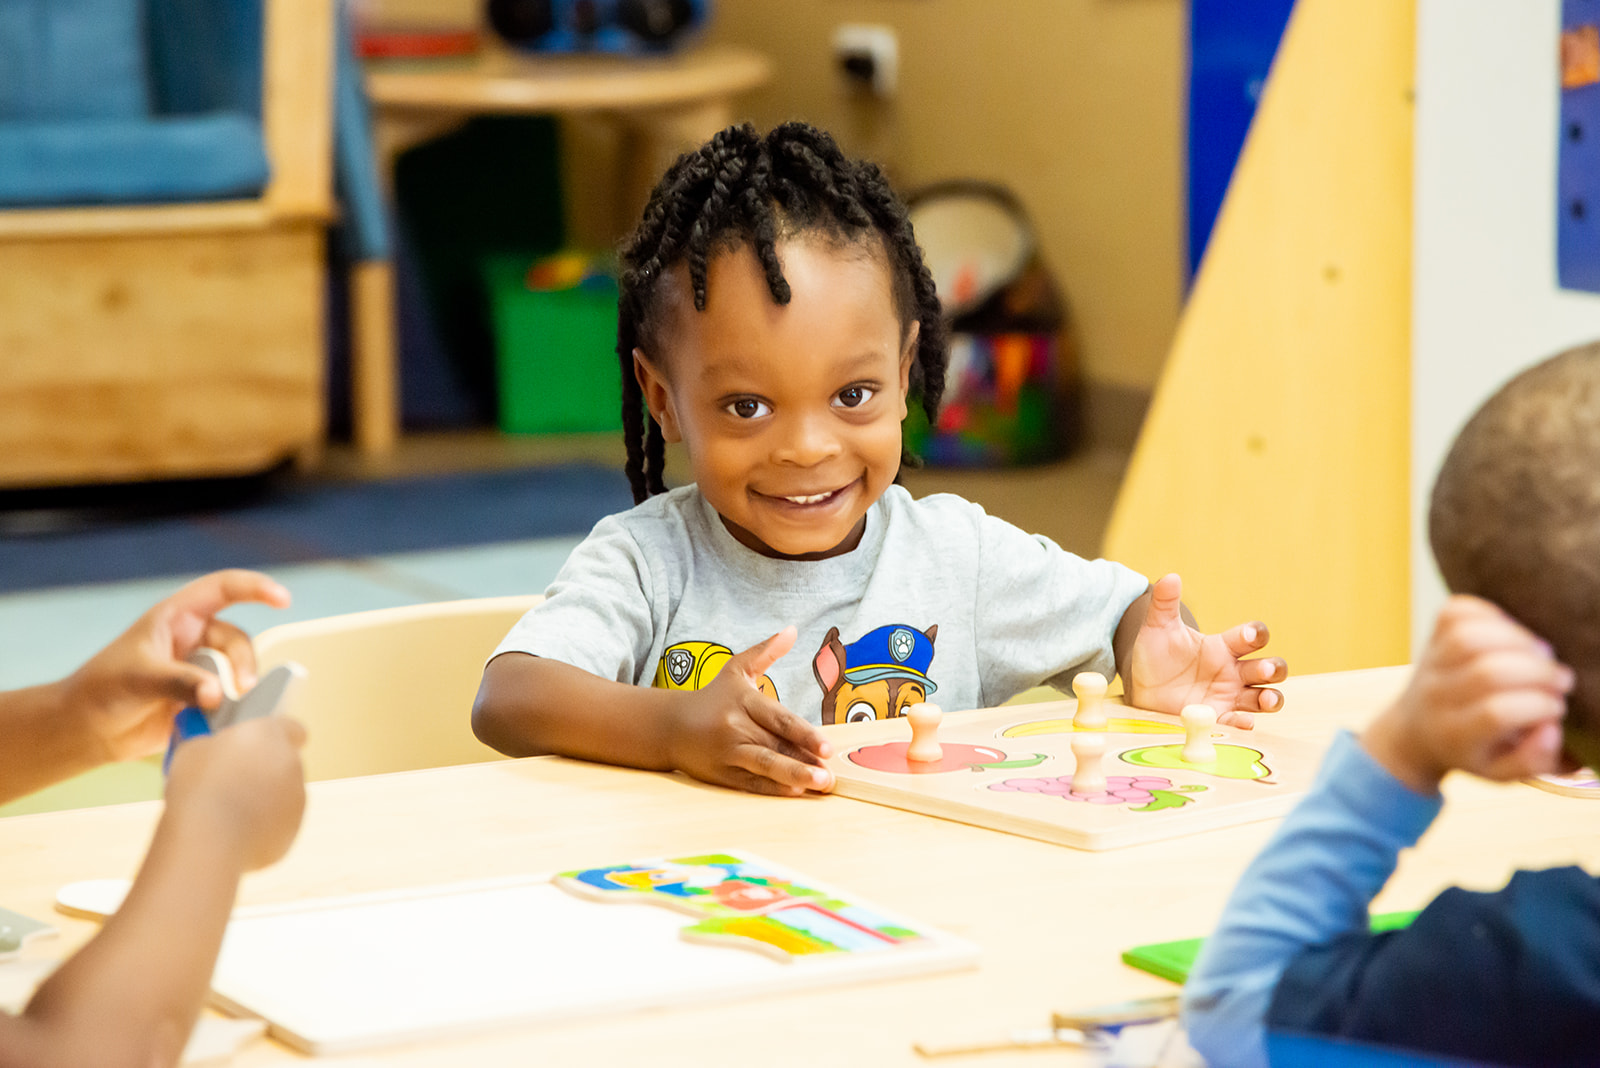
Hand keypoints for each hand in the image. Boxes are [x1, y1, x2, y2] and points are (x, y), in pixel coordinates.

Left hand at [62, 570, 290, 761]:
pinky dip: (232, 711)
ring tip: (226, 712)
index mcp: (177, 617)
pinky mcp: (202, 699)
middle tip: (240, 690)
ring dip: (238, 690)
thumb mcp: (139, 678)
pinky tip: (222, 724)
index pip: (222, 589)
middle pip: (236, 640)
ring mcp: (199, 670)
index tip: (283, 599)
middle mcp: (193, 639)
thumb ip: (181, 682)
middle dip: (243, 663)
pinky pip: (230, 700)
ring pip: (237, 672)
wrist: (88, 730)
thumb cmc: (102, 689)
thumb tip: (218, 694)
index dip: (255, 587)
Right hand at [165, 715, 307, 870]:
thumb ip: (215, 744)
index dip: (273, 737)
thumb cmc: (197, 788)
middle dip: (262, 770)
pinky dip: (261, 825)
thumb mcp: (193, 750)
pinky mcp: (292, 829)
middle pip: (283, 762)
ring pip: (283, 793)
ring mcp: (297, 798)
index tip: (252, 748)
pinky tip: (233, 833)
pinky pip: (278, 822)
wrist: (208, 841)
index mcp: (270, 735)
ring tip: (225, 813)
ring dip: (262, 798)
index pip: (291, 728)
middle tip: (229, 783)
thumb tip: (215, 749)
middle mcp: (292, 763)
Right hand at [666, 627, 834, 796]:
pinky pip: (749, 783)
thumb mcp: (735, 670)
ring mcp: (727, 753)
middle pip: (775, 745)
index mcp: (743, 702)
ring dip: (793, 777)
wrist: (668, 725)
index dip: (804, 734)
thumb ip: (765, 652)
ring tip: (819, 785)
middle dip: (804, 760)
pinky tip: (793, 792)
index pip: (779, 719)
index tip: (827, 747)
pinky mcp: (720, 774)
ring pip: (763, 765)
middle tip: (829, 775)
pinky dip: (771, 788)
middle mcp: (735, 727)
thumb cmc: (711, 697)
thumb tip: (792, 630)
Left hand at [1123, 573, 1286, 728]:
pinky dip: (1244, 722)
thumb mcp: (1157, 628)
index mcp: (1224, 646)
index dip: (1255, 634)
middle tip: (1262, 670)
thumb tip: (1169, 577)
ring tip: (1266, 699)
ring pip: (1264, 696)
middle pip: (1269, 668)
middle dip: (1272, 668)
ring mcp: (1230, 695)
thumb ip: (1165, 604)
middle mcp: (1234, 671)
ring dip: (1271, 698)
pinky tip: (1242, 722)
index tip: (1248, 635)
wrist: (1139, 686)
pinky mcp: (1219, 716)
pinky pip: (1240, 721)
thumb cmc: (1154, 654)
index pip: (1252, 637)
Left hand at [1362, 595, 1572, 792]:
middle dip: (1537, 672)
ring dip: (1517, 639)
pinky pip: (1455, 613)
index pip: (1496, 714)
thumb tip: (1552, 727)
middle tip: (1562, 679)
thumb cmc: (1474, 750)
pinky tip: (1512, 631)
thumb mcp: (1502, 771)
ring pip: (1469, 637)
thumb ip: (1534, 760)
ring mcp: (1430, 663)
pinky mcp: (1432, 637)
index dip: (1537, 706)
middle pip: (1486, 673)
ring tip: (1542, 653)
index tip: (1558, 707)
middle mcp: (1436, 697)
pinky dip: (1489, 613)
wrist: (1418, 731)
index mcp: (1454, 735)